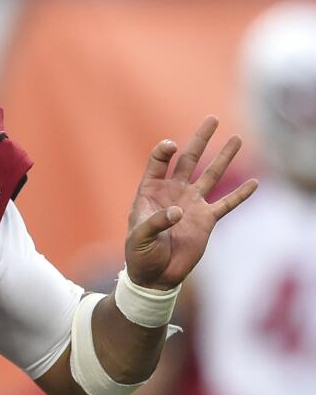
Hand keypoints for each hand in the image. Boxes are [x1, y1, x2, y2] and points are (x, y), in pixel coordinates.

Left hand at [125, 116, 257, 289]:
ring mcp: (192, 204)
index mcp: (150, 191)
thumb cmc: (139, 253)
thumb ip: (155, 222)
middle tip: (212, 119)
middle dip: (200, 139)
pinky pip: (226, 204)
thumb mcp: (139, 237)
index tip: (171, 146)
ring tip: (236, 138)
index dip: (165, 151)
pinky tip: (254, 182)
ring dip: (224, 158)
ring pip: (211, 175)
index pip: (159, 162)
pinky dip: (241, 195)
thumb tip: (179, 211)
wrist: (154, 275)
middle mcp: (173, 192)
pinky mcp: (206, 220)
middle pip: (189, 160)